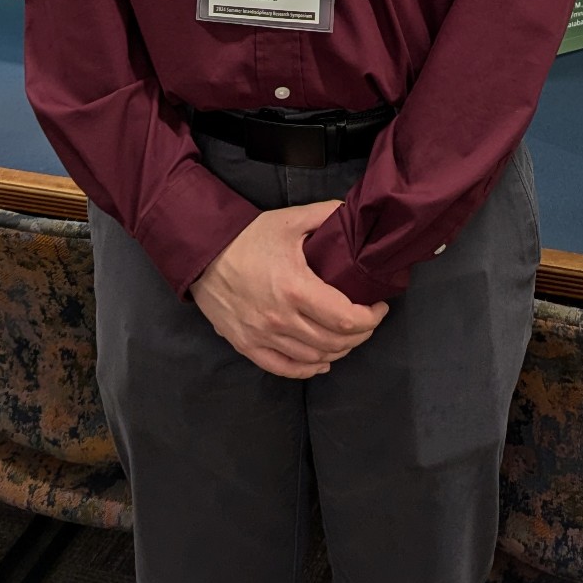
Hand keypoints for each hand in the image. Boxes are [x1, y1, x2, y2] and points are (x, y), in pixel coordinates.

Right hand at [191, 199, 388, 378]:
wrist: (202, 254)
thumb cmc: (247, 237)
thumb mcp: (290, 219)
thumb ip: (326, 214)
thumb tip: (355, 214)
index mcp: (296, 288)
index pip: (346, 318)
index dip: (371, 318)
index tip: (379, 306)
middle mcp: (281, 319)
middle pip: (334, 342)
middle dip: (360, 334)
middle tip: (368, 319)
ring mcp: (263, 336)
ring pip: (314, 357)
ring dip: (338, 350)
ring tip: (348, 335)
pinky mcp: (247, 346)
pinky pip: (284, 368)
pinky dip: (309, 368)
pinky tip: (322, 361)